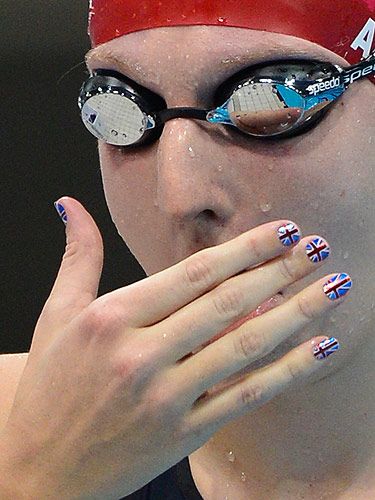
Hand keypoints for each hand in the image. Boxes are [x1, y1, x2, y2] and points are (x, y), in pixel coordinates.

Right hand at [0, 197, 349, 498]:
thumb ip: (77, 257)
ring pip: (245, 346)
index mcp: (112, 318)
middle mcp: (142, 355)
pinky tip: (319, 347)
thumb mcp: (55, 315)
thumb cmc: (49, 386)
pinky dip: (286, 371)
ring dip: (296, 313)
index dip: (244, 250)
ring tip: (333, 287)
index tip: (282, 230)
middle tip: (319, 246)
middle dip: (280, 271)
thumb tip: (70, 205)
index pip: (193, 274)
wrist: (40, 470)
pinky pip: (245, 396)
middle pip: (227, 304)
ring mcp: (166, 398)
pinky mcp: (184, 433)